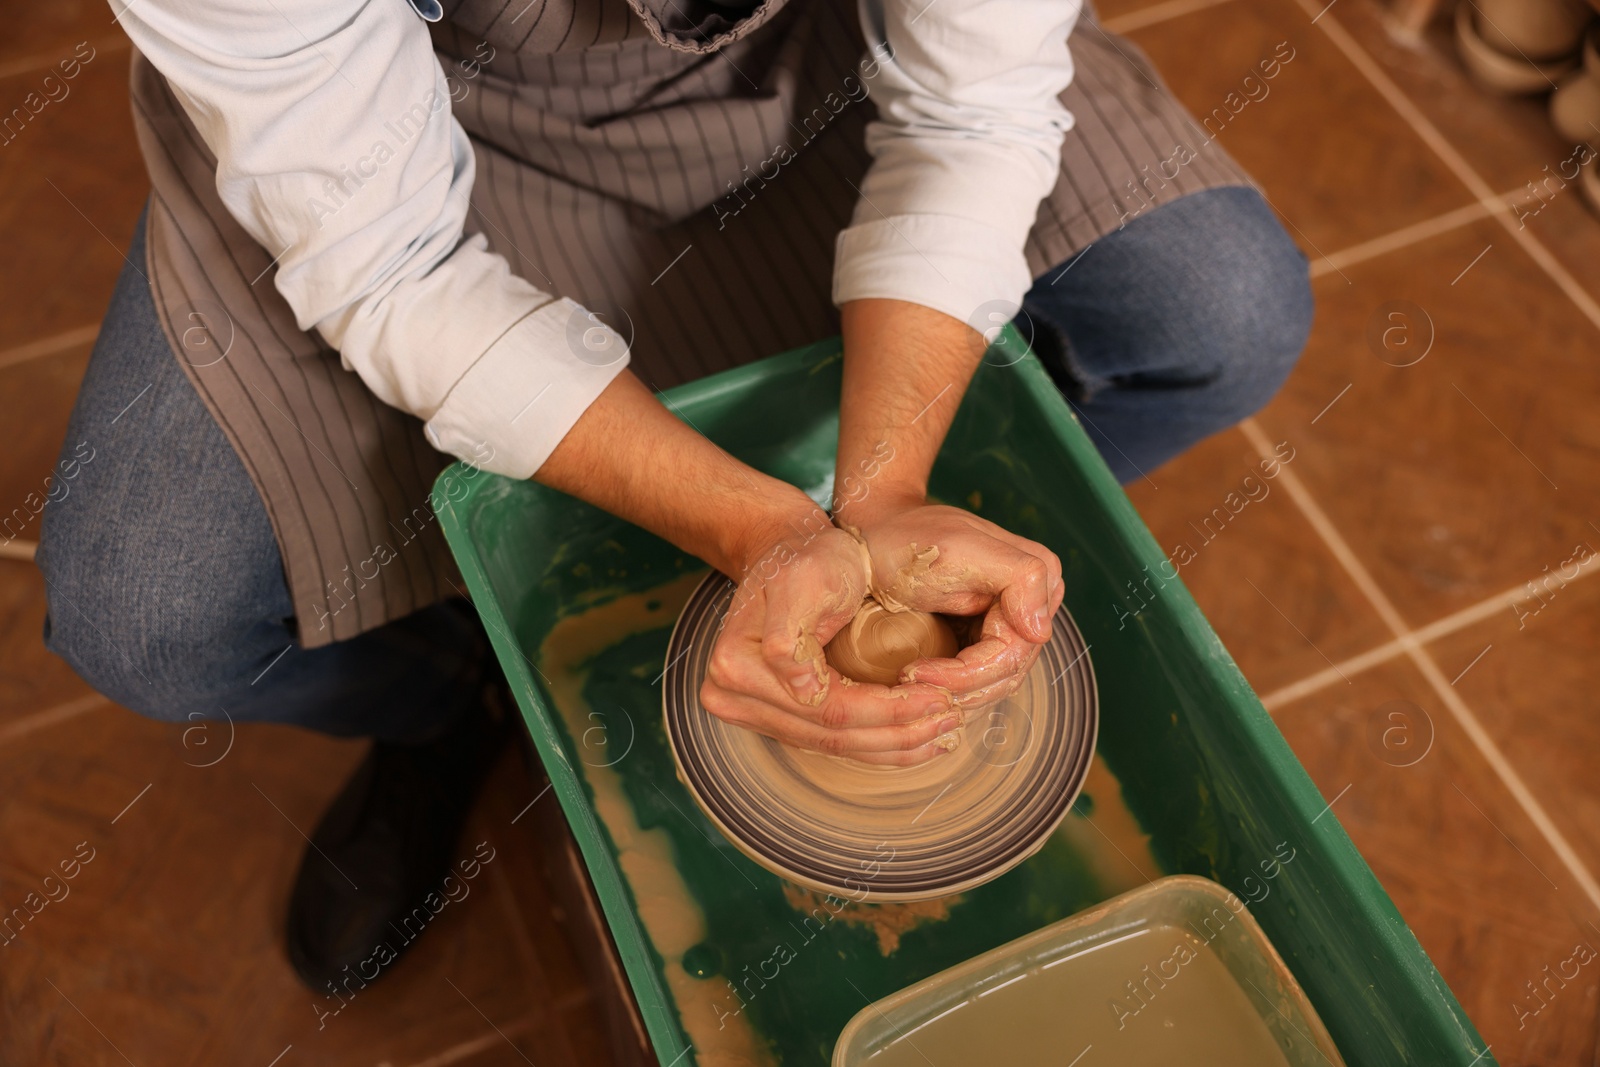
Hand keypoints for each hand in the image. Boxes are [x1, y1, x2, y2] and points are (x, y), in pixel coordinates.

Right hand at [698, 515, 962, 765]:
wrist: (786, 548)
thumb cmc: (806, 557)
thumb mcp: (805, 581)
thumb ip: (791, 636)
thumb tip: (802, 690)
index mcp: (736, 669)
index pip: (830, 708)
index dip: (891, 710)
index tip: (941, 698)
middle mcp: (733, 699)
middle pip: (832, 735)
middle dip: (900, 733)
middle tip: (952, 719)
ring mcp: (751, 712)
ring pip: (836, 747)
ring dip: (896, 746)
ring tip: (945, 733)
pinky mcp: (776, 717)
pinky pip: (832, 741)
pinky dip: (880, 743)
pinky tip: (919, 737)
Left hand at [839, 497, 1062, 710]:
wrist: (878, 535)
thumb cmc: (913, 539)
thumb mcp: (963, 549)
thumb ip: (1020, 578)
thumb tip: (1041, 632)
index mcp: (1039, 581)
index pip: (1012, 654)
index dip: (965, 675)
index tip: (913, 672)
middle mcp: (1033, 605)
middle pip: (1006, 674)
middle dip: (957, 688)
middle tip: (907, 684)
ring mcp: (1011, 623)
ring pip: (994, 684)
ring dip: (954, 695)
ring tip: (910, 686)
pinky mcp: (985, 638)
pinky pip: (980, 679)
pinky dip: (952, 690)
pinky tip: (921, 686)